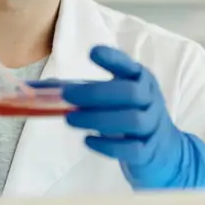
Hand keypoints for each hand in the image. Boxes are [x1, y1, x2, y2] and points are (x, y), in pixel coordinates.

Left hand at [46, 46, 204, 189]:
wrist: (166, 152)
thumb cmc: (132, 118)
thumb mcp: (115, 100)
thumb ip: (82, 93)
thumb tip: (38, 89)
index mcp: (142, 81)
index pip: (130, 66)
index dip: (113, 58)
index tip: (92, 52)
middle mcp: (150, 100)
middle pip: (131, 92)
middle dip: (97, 93)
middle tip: (68, 97)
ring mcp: (152, 127)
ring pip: (132, 120)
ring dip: (98, 118)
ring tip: (70, 119)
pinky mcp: (149, 152)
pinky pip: (132, 148)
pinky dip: (108, 145)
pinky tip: (88, 140)